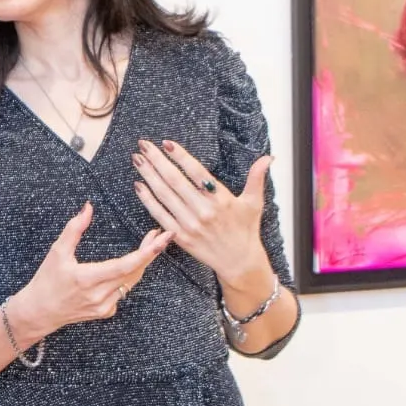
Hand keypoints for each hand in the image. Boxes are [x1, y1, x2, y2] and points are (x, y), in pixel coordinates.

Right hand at [9, 202, 171, 336]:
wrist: (39, 312)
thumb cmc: (46, 280)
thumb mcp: (57, 252)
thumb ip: (74, 229)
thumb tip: (88, 207)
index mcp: (88, 279)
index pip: (126, 265)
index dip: (147, 252)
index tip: (161, 238)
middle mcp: (100, 295)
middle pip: (135, 272)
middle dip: (150, 252)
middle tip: (161, 235)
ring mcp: (104, 306)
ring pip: (131, 282)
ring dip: (142, 263)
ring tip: (150, 244)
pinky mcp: (105, 312)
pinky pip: (123, 291)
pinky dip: (127, 277)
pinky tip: (126, 267)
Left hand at [132, 139, 273, 287]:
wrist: (238, 262)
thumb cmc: (245, 230)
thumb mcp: (254, 202)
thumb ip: (256, 178)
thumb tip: (268, 157)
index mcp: (221, 199)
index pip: (197, 172)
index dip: (181, 156)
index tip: (166, 142)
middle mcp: (204, 211)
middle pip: (175, 181)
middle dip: (157, 161)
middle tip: (143, 145)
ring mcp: (190, 225)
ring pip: (165, 196)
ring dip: (148, 176)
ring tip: (137, 159)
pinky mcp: (181, 237)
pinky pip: (160, 215)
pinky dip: (148, 200)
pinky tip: (139, 186)